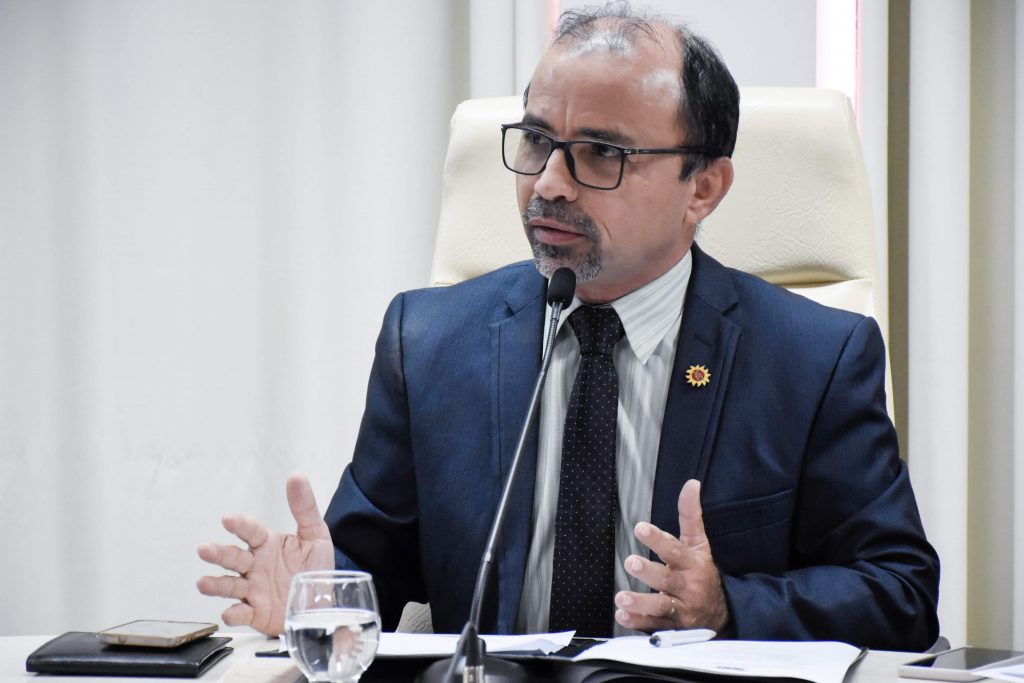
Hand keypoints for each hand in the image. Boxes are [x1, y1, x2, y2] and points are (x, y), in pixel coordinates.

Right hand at [196, 474, 333, 635]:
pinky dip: (234, 614)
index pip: (251, 531)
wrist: (322, 602)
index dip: (240, 525)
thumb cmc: (314, 567)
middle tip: (204, 549)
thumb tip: (297, 477)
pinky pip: (242, 613)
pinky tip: (229, 612)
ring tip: (202, 583)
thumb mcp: (315, 535)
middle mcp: (255, 566)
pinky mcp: (256, 613)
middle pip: (233, 558)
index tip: (228, 519)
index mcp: (267, 544)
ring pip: (230, 585)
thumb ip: (305, 508)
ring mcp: (253, 589)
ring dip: (216, 585)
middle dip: (218, 554)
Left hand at [614, 479, 729, 632]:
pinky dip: (638, 623)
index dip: (658, 539)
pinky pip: (654, 626)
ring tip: (622, 597)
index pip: (675, 549)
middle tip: (631, 562)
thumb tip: (691, 484)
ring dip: (640, 602)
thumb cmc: (702, 572)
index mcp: (692, 563)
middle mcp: (687, 586)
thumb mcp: (699, 543)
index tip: (640, 528)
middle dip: (648, 571)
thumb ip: (690, 515)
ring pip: (661, 606)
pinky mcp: (672, 627)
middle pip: (667, 579)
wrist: (722, 613)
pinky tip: (623, 616)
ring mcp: (681, 609)